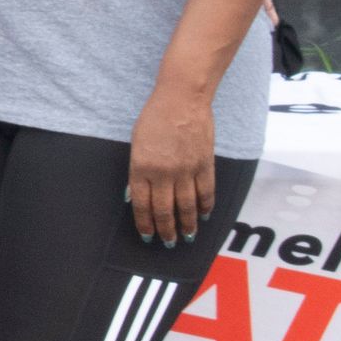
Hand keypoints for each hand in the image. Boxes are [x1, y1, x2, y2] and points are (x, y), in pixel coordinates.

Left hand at [128, 83, 215, 248]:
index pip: (141, 204)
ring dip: (187, 225)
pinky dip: (205, 206)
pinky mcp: (204, 164)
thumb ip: (138, 170)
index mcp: (141, 167)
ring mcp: (185, 169)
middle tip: (169, 243)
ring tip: (187, 237)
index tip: (147, 236)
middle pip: (164, 210)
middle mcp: (162, 172)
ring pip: (187, 206)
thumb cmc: (155, 117)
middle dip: (166, 231)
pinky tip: (204, 216)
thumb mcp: (137, 143)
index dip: (145, 223)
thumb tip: (135, 196)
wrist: (181, 98)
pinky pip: (206, 192)